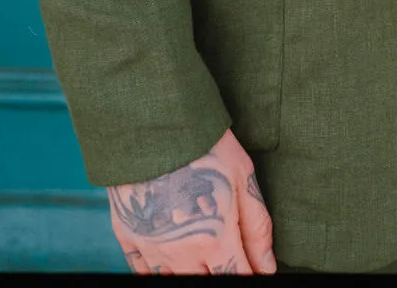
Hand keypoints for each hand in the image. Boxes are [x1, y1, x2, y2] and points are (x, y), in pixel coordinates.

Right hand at [108, 127, 276, 273]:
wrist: (154, 126)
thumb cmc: (206, 147)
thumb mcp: (244, 179)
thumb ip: (257, 228)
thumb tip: (268, 266)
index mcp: (215, 240)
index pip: (237, 277)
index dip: (249, 275)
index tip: (254, 269)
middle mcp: (182, 254)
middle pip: (204, 283)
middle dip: (220, 273)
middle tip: (227, 254)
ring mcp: (151, 248)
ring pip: (173, 281)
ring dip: (191, 272)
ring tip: (202, 252)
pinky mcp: (128, 236)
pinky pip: (141, 272)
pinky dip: (157, 271)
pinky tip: (169, 261)